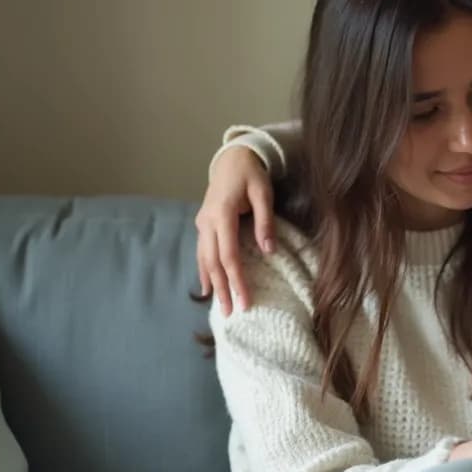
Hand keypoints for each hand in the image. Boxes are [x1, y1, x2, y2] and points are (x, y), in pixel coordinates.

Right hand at [195, 147, 276, 314]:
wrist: (232, 158)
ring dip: (212, 284)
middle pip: (214, 262)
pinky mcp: (203, 224)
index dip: (237, 280)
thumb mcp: (263, 193)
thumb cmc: (251, 174)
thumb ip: (265, 221)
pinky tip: (207, 288)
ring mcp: (202, 223)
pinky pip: (201, 252)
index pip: (229, 255)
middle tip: (231, 313)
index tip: (245, 301)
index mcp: (223, 214)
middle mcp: (207, 221)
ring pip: (204, 259)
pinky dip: (204, 271)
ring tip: (220, 307)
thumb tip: (269, 251)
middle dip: (223, 289)